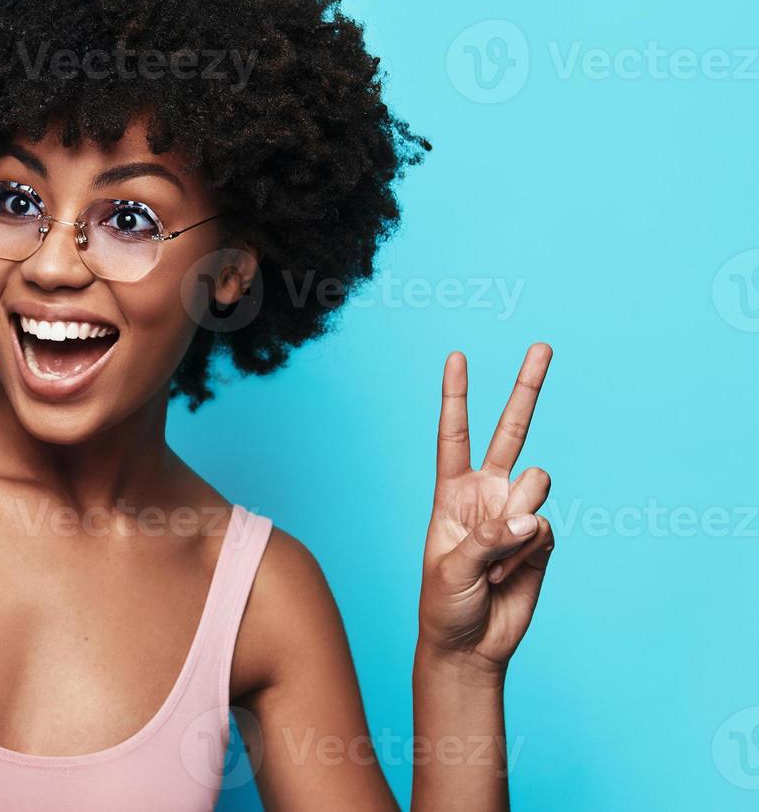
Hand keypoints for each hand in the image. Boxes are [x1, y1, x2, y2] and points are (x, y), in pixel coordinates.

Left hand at [417, 344, 556, 675]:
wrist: (471, 646)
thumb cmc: (445, 605)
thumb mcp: (451, 570)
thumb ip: (489, 539)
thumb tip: (531, 519)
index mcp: (451, 492)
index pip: (453, 434)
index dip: (456, 396)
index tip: (457, 356)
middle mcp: (486, 494)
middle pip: (511, 432)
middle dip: (527, 389)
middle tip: (542, 346)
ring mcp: (517, 513)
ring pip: (535, 487)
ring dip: (518, 524)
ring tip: (497, 559)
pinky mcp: (541, 539)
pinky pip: (545, 529)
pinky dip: (528, 554)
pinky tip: (512, 574)